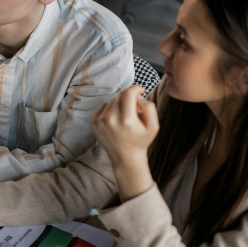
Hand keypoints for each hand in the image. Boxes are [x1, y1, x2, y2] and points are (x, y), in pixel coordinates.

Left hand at [91, 85, 158, 200]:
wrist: (125, 158)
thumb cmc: (141, 141)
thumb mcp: (153, 126)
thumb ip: (149, 107)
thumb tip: (138, 96)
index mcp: (126, 120)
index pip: (128, 93)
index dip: (136, 88)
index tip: (141, 90)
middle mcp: (111, 119)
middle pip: (120, 97)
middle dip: (130, 99)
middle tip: (136, 109)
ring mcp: (100, 121)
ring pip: (112, 101)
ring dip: (120, 104)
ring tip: (126, 117)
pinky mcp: (93, 123)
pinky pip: (104, 107)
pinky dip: (111, 109)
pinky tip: (116, 120)